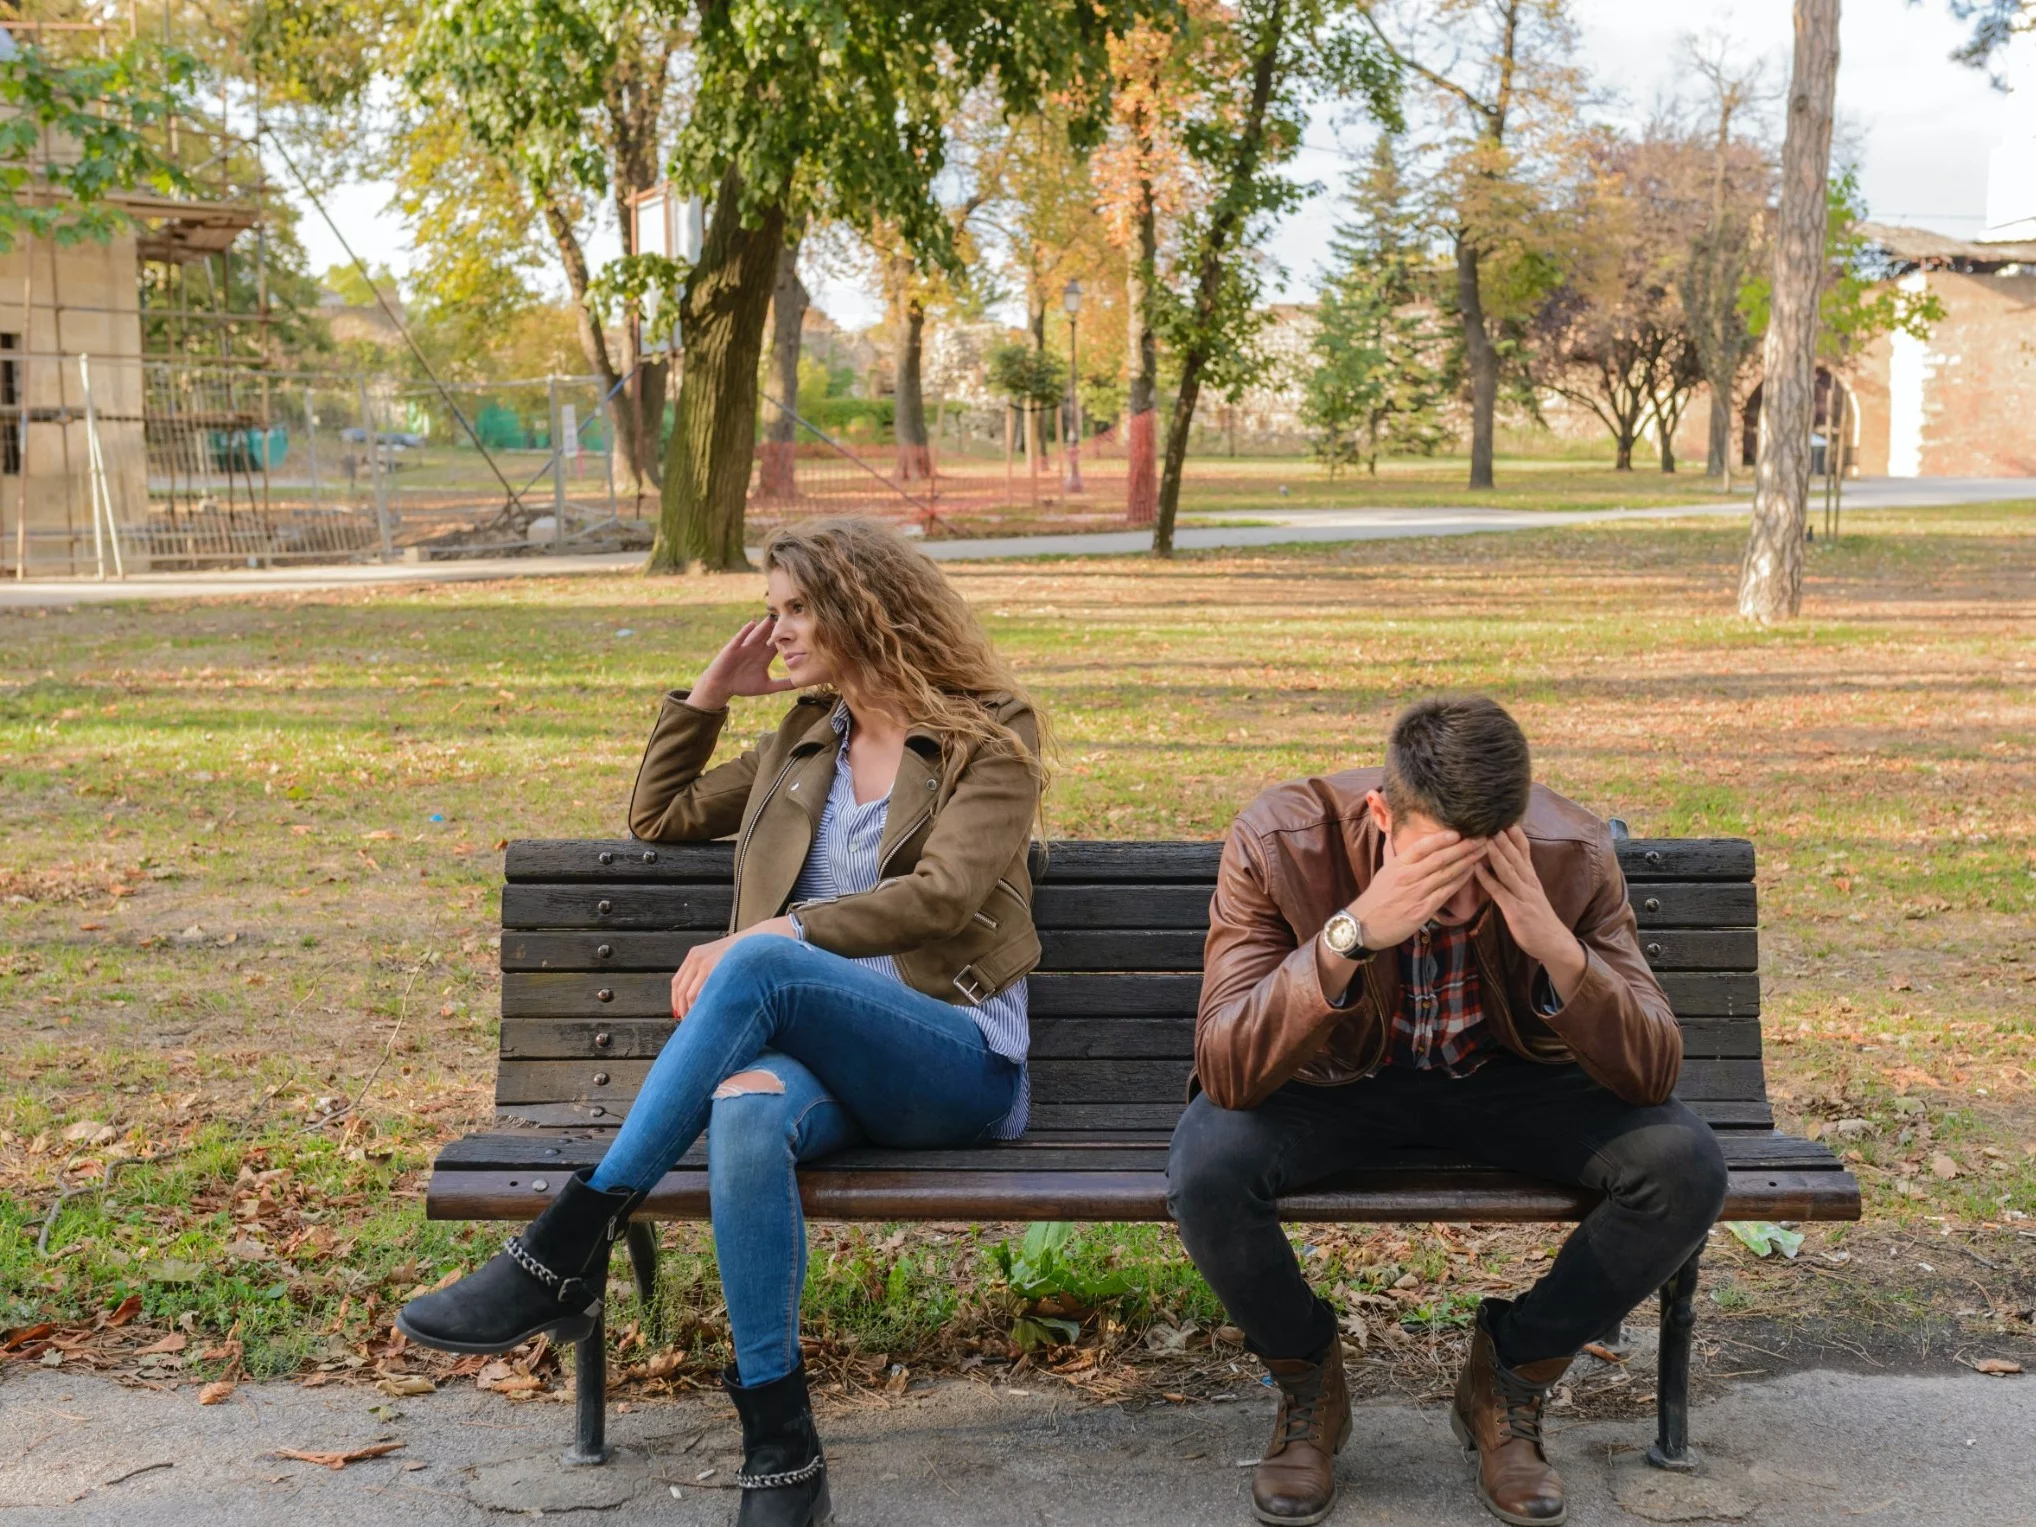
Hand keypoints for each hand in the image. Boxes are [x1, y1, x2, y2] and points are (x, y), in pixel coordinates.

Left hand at [669, 918, 796, 1019]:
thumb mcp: (719, 957)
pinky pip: (702, 993)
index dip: (675, 1001)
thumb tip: (697, 998)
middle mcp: (696, 958)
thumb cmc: (742, 954)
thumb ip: (707, 972)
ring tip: (699, 1022)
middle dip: (683, 1009)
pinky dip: (702, 1005)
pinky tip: (708, 1013)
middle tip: (688, 1023)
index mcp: (694, 955)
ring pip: (689, 995)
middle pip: (681, 990)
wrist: (759, 941)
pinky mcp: (715, 968)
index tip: (678, 1013)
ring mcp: (705, 963)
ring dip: (691, 1010)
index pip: (677, 982)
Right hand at [686, 617, 796, 710]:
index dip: (789, 640)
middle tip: (791, 618)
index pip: (778, 645)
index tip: (803, 633)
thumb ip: (783, 684)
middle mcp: (756, 649)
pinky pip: (740, 637)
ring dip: (764, 627)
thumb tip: (800, 683)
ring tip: (773, 618)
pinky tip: (752, 624)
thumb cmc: (742, 686)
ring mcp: (744, 647)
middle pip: (769, 636)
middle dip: (778, 629)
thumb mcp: (766, 686)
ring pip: (757, 635)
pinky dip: (746, 631)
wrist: (722, 686)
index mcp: (764, 656)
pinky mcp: (733, 648)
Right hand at [1348, 828, 1488, 949]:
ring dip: (1466, 861)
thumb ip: (1392, 851)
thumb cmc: (1376, 897)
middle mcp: (1407, 877)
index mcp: (1397, 865)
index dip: (1440, 839)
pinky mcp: (1422, 910)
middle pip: (1439, 858)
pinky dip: (1460, 881)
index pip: (1421, 847)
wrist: (1364, 925)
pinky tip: (1471, 872)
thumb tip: (1392, 832)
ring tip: (1481, 852)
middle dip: (1462, 847)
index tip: (1458, 832)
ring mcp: (1416, 893)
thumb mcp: (1383, 870)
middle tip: (1481, 838)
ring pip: (1446, 874)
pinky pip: (1446, 892)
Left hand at [1475, 825, 1586, 998]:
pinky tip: (1476, 869)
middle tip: (1491, 819)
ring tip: (1485, 837)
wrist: (1554, 943)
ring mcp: (1523, 896)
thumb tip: (1507, 861)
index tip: (1506, 816)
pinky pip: (1499, 892)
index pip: (1524, 851)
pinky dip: (1487, 879)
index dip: (1516, 834)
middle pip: (1515, 855)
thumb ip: (1520, 877)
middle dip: (1503, 837)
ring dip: (1496, 853)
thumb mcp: (1531, 893)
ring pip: (1508, 870)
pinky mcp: (1516, 910)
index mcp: (1531, 878)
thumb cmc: (1538, 918)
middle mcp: (1528, 883)